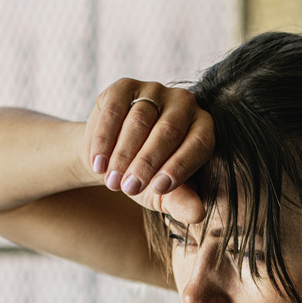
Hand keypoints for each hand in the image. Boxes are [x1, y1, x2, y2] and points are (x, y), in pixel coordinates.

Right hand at [83, 79, 213, 223]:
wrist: (113, 159)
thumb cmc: (148, 178)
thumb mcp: (166, 194)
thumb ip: (182, 202)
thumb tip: (198, 215)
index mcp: (204, 128)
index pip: (198, 144)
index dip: (179, 167)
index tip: (158, 189)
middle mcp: (184, 103)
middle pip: (168, 131)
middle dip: (147, 163)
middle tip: (129, 188)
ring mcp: (155, 91)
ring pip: (140, 120)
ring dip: (123, 154)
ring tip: (112, 181)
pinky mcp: (125, 87)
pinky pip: (114, 111)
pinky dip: (104, 139)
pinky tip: (97, 163)